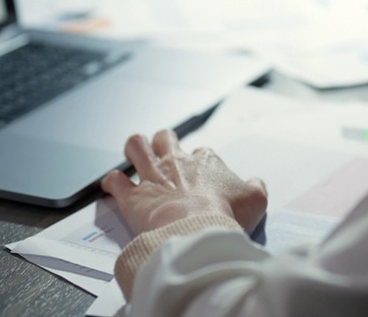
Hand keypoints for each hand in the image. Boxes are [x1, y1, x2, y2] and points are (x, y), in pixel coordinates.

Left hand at [101, 130, 267, 235]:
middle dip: (164, 142)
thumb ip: (255, 188)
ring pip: (136, 146)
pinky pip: (114, 181)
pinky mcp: (132, 197)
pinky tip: (114, 187)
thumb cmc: (227, 215)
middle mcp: (176, 163)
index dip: (200, 161)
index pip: (201, 152)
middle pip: (165, 138)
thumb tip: (255, 183)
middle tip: (165, 156)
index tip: (201, 175)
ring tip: (135, 158)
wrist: (197, 230)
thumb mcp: (255, 200)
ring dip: (135, 150)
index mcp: (206, 162)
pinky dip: (112, 182)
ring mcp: (152, 177)